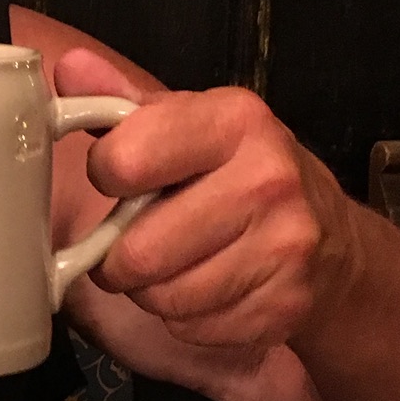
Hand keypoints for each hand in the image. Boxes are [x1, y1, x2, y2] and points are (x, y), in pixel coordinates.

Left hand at [52, 47, 363, 356]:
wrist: (330, 243)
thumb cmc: (239, 177)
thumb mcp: (187, 126)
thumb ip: (121, 103)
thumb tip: (69, 70)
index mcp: (235, 121)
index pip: (123, 161)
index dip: (109, 176)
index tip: (126, 178)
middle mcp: (268, 179)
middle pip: (137, 252)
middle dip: (123, 257)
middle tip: (143, 241)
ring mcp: (284, 247)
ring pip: (161, 298)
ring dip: (154, 291)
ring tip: (180, 264)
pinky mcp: (285, 306)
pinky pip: (192, 329)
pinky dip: (189, 320)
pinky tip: (213, 290)